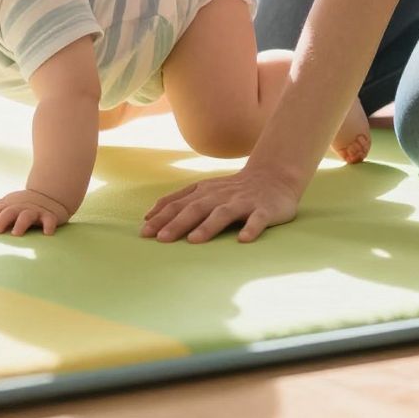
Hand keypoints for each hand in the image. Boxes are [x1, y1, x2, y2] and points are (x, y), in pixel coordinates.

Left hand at [0, 189, 72, 236]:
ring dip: (21, 224)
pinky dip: (49, 226)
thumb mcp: (8, 203)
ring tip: (16, 233)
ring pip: (27, 216)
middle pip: (9, 212)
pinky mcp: (50, 216)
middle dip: (1, 221)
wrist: (50, 196)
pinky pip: (50, 221)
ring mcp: (35, 212)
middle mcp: (22, 208)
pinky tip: (47, 234)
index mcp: (10, 205)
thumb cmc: (24, 204)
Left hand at [142, 165, 300, 242]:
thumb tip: (148, 215)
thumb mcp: (203, 190)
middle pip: (196, 208)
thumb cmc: (233, 189)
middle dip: (177, 223)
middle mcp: (221, 196)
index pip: (179, 204)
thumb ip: (178, 200)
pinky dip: (251, 228)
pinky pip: (257, 219)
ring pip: (223, 213)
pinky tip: (243, 240)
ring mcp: (243, 202)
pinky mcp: (265, 210)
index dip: (161, 217)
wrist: (274, 176)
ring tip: (194, 240)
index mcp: (205, 192)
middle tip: (161, 239)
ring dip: (208, 226)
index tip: (144, 232)